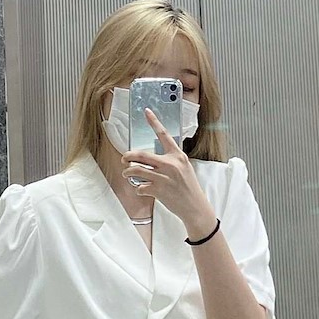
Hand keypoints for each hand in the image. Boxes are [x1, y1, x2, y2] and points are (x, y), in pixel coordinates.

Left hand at [122, 108, 215, 233]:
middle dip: (128, 156)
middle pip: (142, 155)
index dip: (154, 122)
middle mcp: (170, 164)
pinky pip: (140, 187)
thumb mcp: (184, 168)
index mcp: (178, 156)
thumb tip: (153, 160)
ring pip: (136, 171)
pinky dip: (138, 189)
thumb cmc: (189, 188)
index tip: (147, 112)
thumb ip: (171, 161)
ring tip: (127, 174)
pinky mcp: (158, 190)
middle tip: (124, 158)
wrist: (194, 206)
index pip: (164, 135)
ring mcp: (163, 177)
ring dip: (128, 172)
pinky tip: (142, 189)